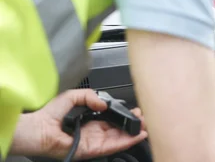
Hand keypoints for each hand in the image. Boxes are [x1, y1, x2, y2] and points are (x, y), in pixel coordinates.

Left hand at [10, 89, 147, 159]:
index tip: (135, 111)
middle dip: (132, 125)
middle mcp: (93, 133)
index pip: (112, 120)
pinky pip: (111, 146)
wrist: (38, 128)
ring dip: (133, 134)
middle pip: (118, 130)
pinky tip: (135, 136)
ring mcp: (93, 142)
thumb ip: (90, 96)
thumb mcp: (73, 96)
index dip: (125, 116)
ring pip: (118, 139)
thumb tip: (104, 103)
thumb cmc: (48, 114)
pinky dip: (125, 142)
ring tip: (145, 127)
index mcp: (90, 121)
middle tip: (144, 119)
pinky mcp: (91, 150)